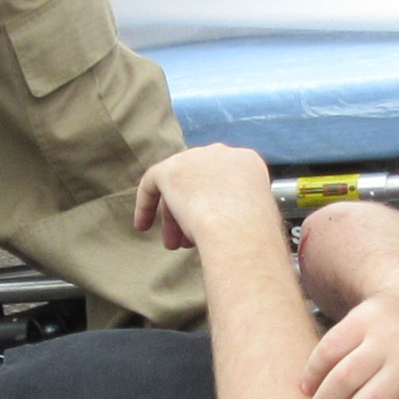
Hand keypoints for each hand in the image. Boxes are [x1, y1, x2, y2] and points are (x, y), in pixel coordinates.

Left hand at [131, 144, 274, 250]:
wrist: (237, 227)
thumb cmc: (252, 231)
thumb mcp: (255, 214)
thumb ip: (239, 208)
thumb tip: (227, 221)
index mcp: (247, 162)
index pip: (224, 180)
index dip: (215, 203)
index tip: (211, 225)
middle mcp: (221, 154)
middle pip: (199, 182)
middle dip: (194, 212)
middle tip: (190, 240)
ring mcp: (195, 158)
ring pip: (179, 186)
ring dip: (175, 216)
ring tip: (173, 245)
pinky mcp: (170, 169)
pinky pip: (153, 182)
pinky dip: (146, 204)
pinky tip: (143, 225)